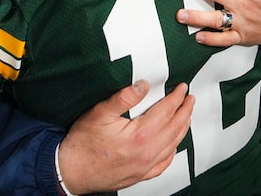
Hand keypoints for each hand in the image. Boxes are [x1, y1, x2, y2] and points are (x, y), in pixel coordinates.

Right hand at [57, 80, 193, 193]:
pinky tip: (173, 145)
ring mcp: (145, 167)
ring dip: (182, 129)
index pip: (167, 111)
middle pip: (175, 128)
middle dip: (185, 111)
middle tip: (190, 99)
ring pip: (173, 145)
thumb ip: (124, 97)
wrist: (70, 171)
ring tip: (186, 116)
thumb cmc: (82, 143)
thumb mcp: (100, 112)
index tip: (183, 88)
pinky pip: (164, 164)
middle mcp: (147, 153)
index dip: (177, 98)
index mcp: (140, 135)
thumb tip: (143, 85)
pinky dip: (172, 151)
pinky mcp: (140, 176)